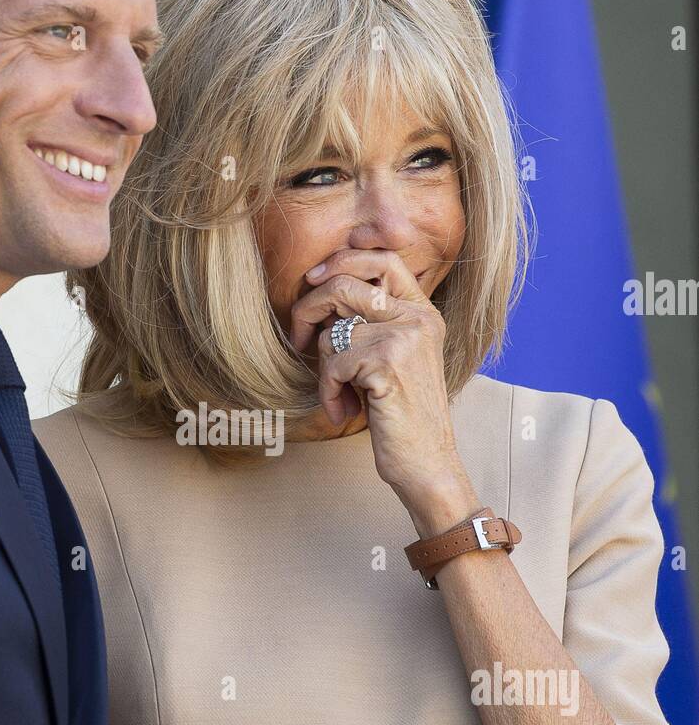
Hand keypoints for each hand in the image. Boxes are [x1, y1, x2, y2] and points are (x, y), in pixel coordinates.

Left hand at [289, 249, 471, 512]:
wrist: (426, 464)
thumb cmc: (399, 417)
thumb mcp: (391, 360)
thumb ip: (369, 325)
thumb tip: (321, 293)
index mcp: (423, 314)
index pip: (383, 260)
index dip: (343, 260)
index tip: (314, 278)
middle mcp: (418, 319)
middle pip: (344, 286)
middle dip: (309, 310)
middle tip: (299, 339)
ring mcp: (405, 338)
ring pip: (333, 333)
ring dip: (325, 370)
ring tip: (340, 396)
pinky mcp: (388, 363)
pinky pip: (333, 363)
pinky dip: (329, 391)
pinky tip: (344, 411)